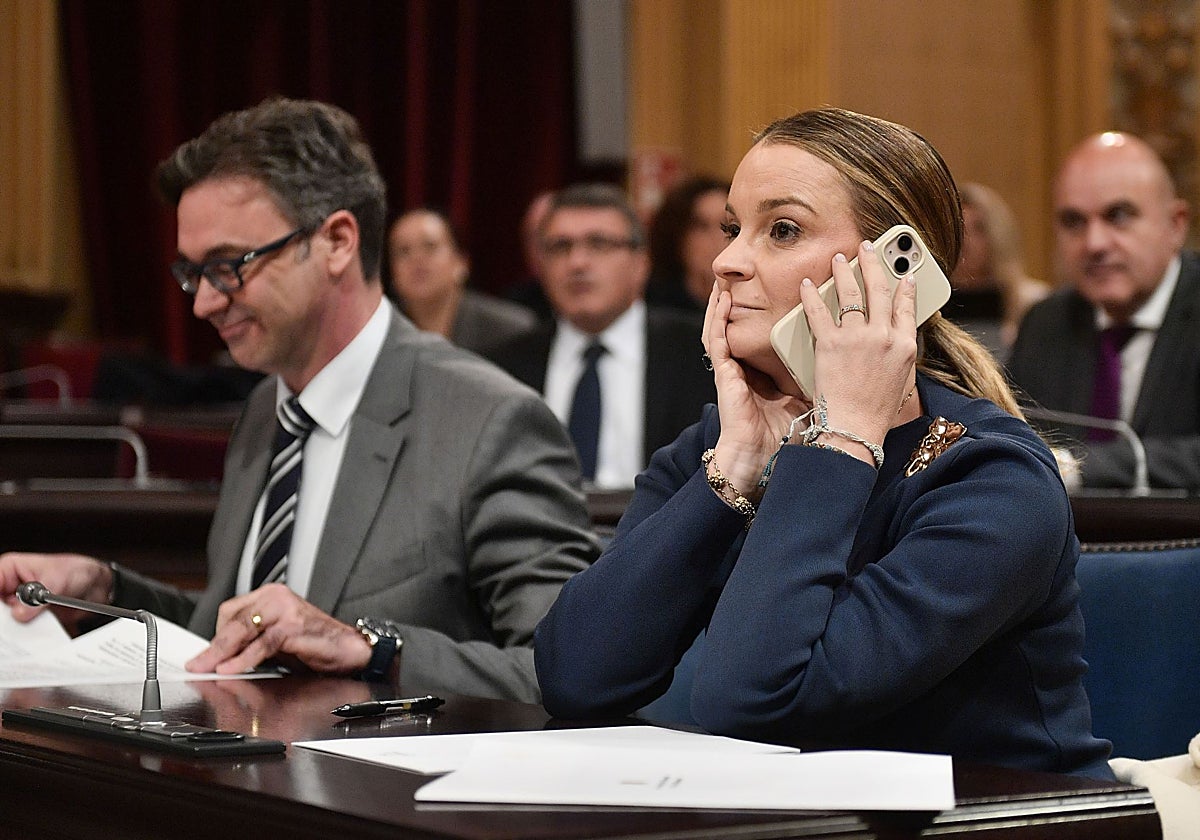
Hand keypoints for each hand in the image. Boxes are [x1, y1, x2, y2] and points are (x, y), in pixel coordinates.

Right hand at [0, 552, 112, 627]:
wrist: (95, 585)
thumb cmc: (76, 571)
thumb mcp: (56, 581)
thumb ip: (37, 599)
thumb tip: (18, 615)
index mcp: (9, 569)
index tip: (2, 613)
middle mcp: (9, 587)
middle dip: (2, 619)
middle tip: (10, 629)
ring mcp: (17, 603)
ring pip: (5, 621)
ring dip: (12, 630)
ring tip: (21, 636)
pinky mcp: (27, 617)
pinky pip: (20, 629)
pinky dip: (25, 635)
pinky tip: (31, 640)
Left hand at [185, 583, 371, 675]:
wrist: (351, 650)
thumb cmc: (317, 645)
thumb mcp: (278, 641)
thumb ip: (252, 642)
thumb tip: (220, 656)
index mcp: (271, 596)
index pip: (230, 611)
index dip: (216, 636)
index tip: (204, 656)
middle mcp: (277, 597)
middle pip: (233, 620)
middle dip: (213, 646)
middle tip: (197, 665)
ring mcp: (286, 609)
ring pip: (243, 628)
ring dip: (222, 652)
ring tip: (208, 668)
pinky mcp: (294, 625)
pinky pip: (262, 642)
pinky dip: (244, 658)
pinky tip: (232, 668)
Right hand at [702, 281, 805, 492]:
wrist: (761, 459)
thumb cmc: (783, 438)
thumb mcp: (809, 400)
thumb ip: (823, 380)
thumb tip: (855, 366)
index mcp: (767, 374)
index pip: (767, 337)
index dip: (764, 318)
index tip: (782, 294)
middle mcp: (749, 368)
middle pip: (743, 327)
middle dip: (744, 302)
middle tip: (751, 279)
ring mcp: (734, 370)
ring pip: (724, 328)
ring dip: (724, 303)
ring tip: (727, 280)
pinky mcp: (724, 374)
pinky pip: (717, 340)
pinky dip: (717, 318)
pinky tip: (720, 300)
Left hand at [798, 241, 917, 463]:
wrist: (854, 430)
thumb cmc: (876, 414)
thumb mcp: (901, 382)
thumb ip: (899, 356)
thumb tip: (897, 342)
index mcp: (905, 346)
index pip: (908, 307)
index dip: (906, 286)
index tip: (904, 274)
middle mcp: (884, 337)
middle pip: (880, 290)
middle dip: (874, 263)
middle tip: (868, 247)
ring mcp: (857, 338)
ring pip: (851, 294)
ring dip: (845, 271)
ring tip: (839, 258)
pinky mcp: (830, 344)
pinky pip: (819, 312)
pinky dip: (813, 295)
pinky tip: (809, 284)